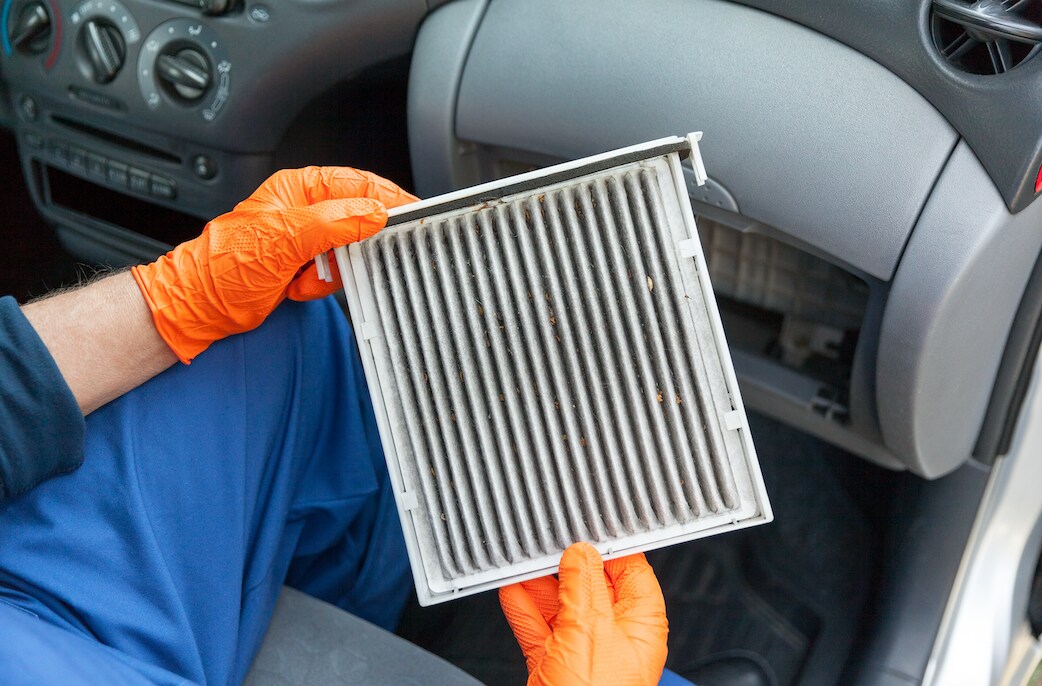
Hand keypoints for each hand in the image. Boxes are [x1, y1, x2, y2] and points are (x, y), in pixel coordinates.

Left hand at [132, 166, 416, 362]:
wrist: (202, 308)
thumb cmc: (223, 268)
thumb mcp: (282, 240)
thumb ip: (332, 224)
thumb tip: (373, 214)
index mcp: (299, 189)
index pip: (358, 185)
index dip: (387, 199)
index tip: (412, 214)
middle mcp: (307, 210)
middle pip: (360, 220)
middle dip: (350, 247)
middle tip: (336, 260)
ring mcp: (309, 240)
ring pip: (351, 251)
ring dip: (331, 272)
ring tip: (302, 278)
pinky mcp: (309, 266)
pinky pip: (338, 274)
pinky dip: (321, 286)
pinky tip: (296, 288)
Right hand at [499, 542, 668, 685]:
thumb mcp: (590, 632)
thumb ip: (583, 588)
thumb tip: (580, 553)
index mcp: (639, 626)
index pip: (631, 570)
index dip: (609, 546)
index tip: (588, 526)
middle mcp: (613, 637)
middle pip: (590, 584)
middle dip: (565, 562)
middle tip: (548, 540)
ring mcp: (581, 651)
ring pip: (559, 604)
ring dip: (538, 581)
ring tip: (522, 558)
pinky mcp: (553, 665)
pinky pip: (537, 626)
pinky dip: (522, 607)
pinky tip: (510, 588)